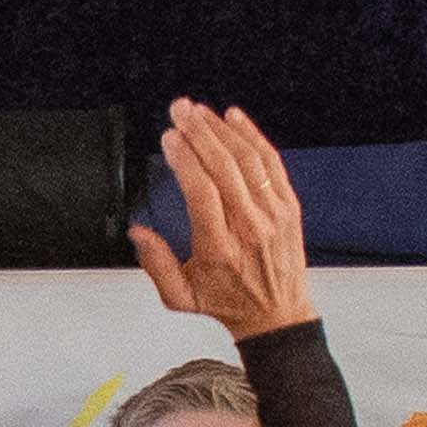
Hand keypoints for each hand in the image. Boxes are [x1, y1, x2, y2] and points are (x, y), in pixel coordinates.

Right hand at [133, 100, 316, 341]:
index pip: (201, 191)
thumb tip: (138, 233)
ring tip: (200, 112)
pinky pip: (271, 162)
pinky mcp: (288, 206)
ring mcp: (272, 214)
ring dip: (222, 129)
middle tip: (180, 111)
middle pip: (223, 167)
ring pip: (248, 160)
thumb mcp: (181, 297)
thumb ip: (155, 265)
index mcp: (219, 247)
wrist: (278, 315)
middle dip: (198, 132)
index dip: (184, 159)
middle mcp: (249, 227)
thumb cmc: (230, 302)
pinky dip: (253, 136)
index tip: (169, 139)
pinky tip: (235, 118)